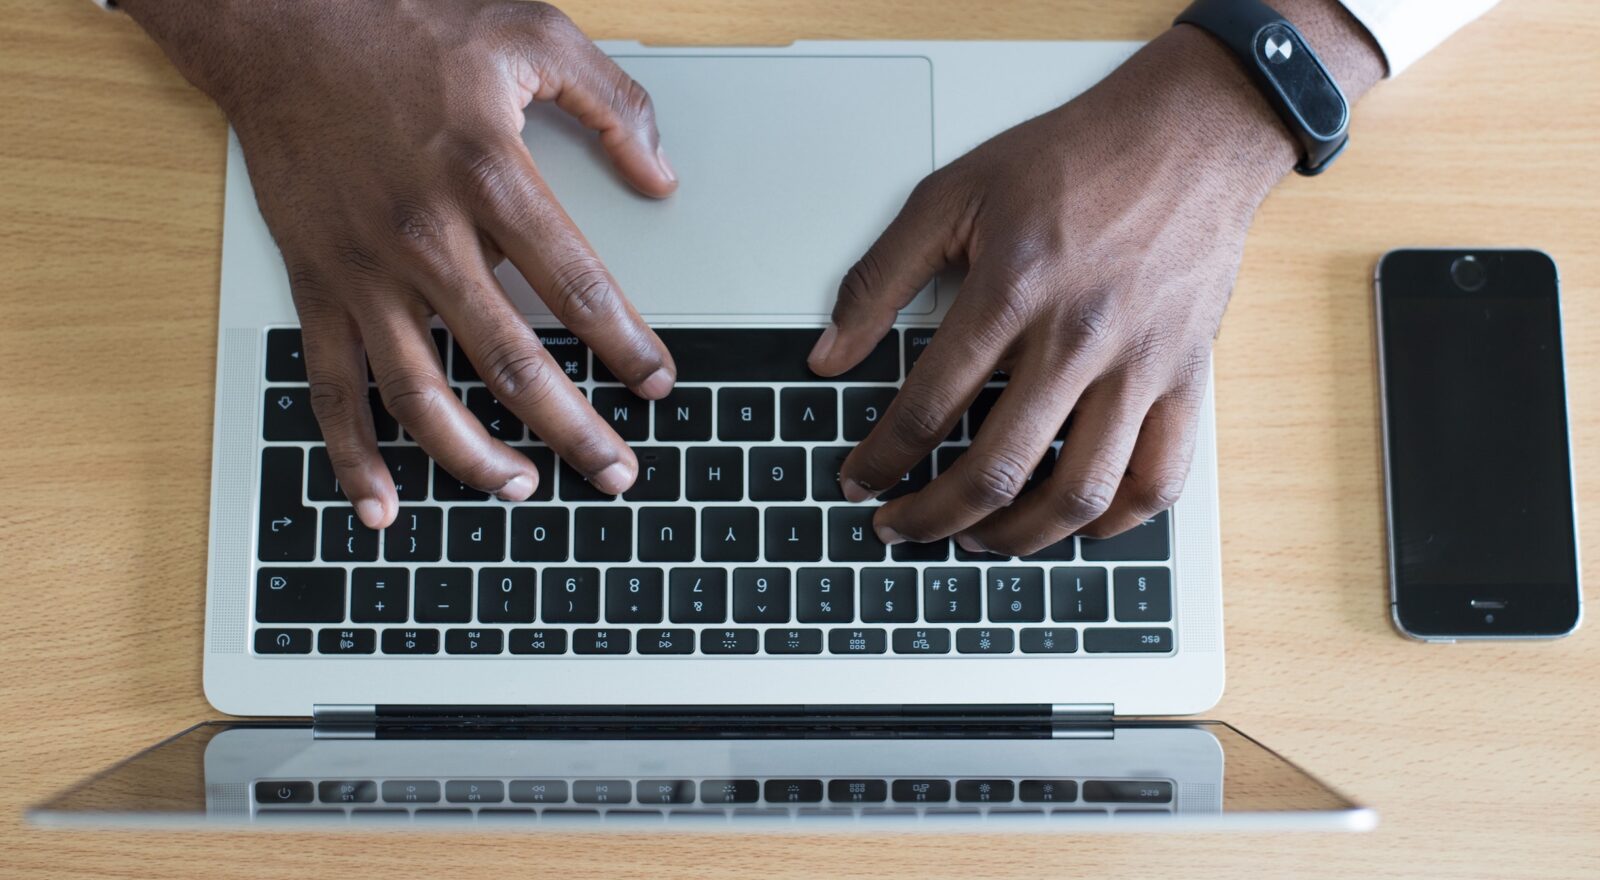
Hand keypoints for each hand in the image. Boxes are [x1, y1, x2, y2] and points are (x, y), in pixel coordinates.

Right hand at [123, 0, 678, 527]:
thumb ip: (611, 101)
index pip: (577, 287)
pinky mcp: (316, 284)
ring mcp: (365, 271)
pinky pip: (331, 386)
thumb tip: (662, 175)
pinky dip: (352, 453)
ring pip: (421, 393)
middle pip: (511, 361)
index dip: (626, 345)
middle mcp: (426, 237)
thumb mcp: (530, 33)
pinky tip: (382, 502)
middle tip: (616, 473)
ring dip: (474, 457)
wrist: (282, 24)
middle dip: (573, 429)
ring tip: (524, 490)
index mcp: (490, 176)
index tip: (657, 384)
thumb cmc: (406, 26)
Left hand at [807, 26, 1319, 555]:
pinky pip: (1158, 480)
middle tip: (900, 527)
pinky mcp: (1187, 379)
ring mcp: (1141, 365)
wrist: (1188, 136)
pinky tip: (1074, 524)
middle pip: (996, 468)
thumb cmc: (1072, 162)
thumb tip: (829, 354)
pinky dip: (1113, 522)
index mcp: (1013, 291)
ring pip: (1078, 493)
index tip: (859, 480)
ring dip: (1016, 537)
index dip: (881, 459)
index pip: (928, 406)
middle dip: (931, 516)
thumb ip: (879, 278)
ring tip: (977, 540)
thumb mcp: (951, 194)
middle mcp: (1079, 337)